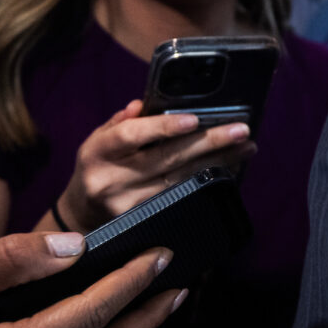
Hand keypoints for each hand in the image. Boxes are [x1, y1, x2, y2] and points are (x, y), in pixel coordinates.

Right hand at [58, 101, 252, 231]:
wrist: (82, 215)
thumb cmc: (100, 166)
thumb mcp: (100, 140)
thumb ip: (122, 122)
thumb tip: (142, 104)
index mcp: (98, 152)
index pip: (130, 135)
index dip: (162, 127)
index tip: (195, 119)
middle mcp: (111, 180)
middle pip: (166, 159)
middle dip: (208, 143)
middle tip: (241, 130)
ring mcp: (127, 206)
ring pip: (181, 181)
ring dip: (218, 163)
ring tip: (246, 148)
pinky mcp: (143, 223)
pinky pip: (182, 200)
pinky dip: (207, 183)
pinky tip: (229, 171)